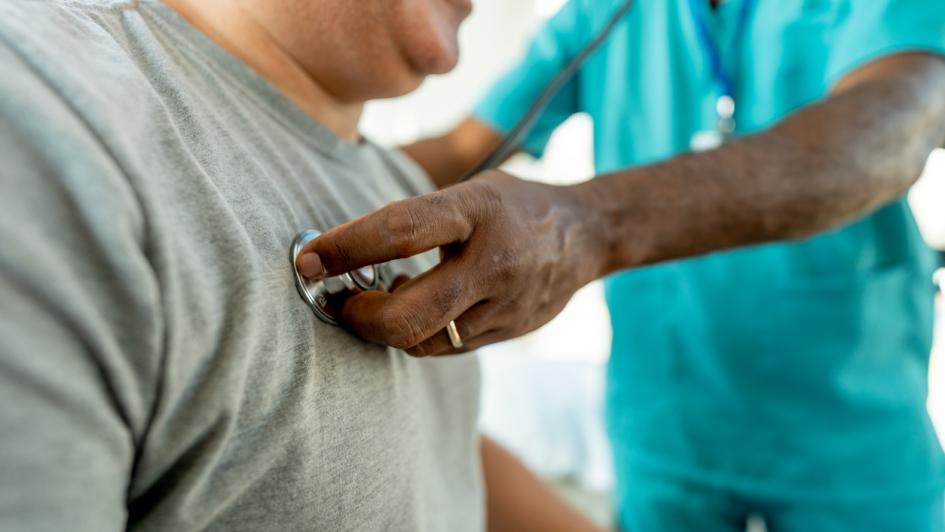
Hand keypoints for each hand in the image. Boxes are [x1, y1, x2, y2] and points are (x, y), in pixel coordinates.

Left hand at [296, 171, 607, 355]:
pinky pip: (446, 348)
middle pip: (410, 315)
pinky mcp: (508, 332)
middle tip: (340, 301)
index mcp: (477, 210)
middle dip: (362, 317)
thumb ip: (419, 219)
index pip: (400, 229)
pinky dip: (419, 334)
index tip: (308, 259)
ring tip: (378, 302)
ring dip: (387, 328)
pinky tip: (416, 311)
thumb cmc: (513, 206)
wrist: (587, 235)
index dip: (346, 248)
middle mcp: (493, 262)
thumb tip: (349, 255)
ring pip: (424, 341)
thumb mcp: (470, 192)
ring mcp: (504, 304)